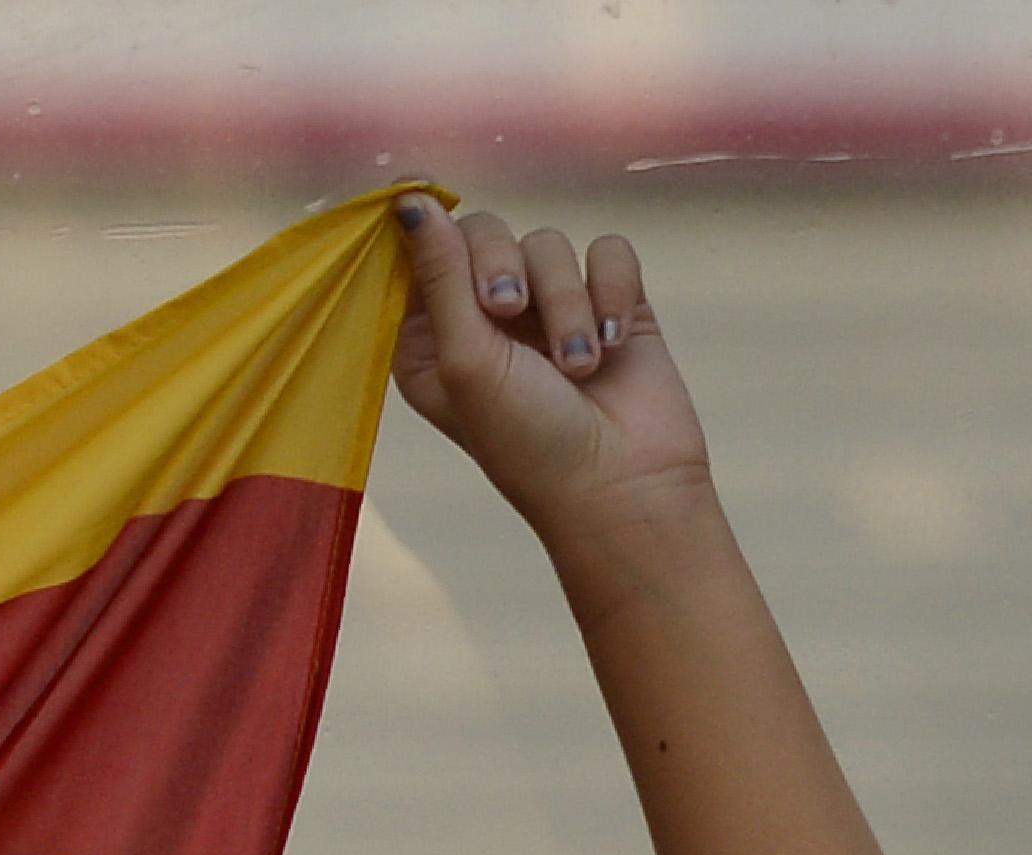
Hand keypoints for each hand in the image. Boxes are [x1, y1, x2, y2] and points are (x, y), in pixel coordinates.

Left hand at [389, 194, 714, 563]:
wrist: (623, 482)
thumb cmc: (527, 438)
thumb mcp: (466, 357)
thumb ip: (439, 275)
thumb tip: (407, 200)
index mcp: (430, 339)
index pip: (417, 256)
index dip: (423, 232)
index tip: (420, 195)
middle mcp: (484, 318)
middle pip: (484, 232)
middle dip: (501, 265)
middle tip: (507, 311)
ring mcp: (549, 307)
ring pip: (549, 243)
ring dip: (565, 304)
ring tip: (578, 366)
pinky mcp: (611, 301)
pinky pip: (608, 251)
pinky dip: (612, 294)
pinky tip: (616, 345)